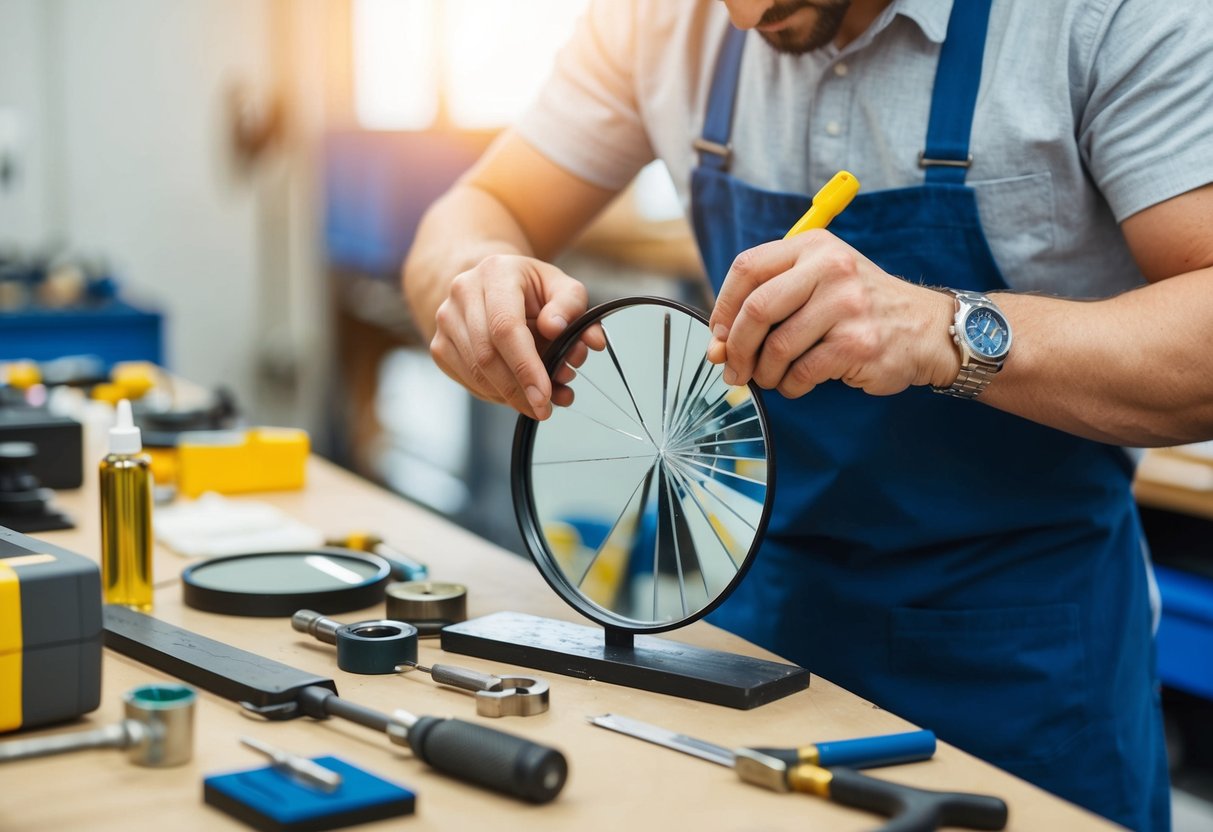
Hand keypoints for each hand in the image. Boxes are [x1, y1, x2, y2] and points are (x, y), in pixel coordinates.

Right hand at [430, 254, 603, 418]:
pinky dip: (496, 395)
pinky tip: (518, 393)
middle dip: (519, 390)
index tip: (545, 396)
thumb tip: (567, 334)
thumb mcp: (561, 287)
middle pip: (487, 355)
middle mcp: (463, 293)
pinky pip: (468, 381)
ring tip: (540, 402)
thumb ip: (572, 307)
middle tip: (545, 409)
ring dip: (510, 396)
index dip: (525, 367)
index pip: (505, 328)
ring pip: (475, 373)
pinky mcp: (440, 345)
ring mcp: (446, 320)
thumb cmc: (532, 288)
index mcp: (495, 273)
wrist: (490, 281)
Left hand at [706, 230, 957, 396]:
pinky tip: (797, 383)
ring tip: (770, 378)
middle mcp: (830, 268)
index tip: (718, 334)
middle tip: (733, 368)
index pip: (747, 268)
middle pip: (756, 309)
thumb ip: (769, 304)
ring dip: (764, 372)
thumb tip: (718, 346)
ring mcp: (846, 305)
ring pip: (776, 346)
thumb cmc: (860, 308)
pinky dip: (790, 385)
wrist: (927, 328)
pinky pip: (801, 372)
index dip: (723, 306)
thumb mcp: (818, 283)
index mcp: (813, 246)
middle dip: (736, 347)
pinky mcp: (857, 343)